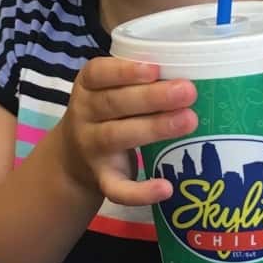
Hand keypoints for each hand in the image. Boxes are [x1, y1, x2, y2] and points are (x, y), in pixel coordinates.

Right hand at [59, 58, 197, 206]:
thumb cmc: (105, 113)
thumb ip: (137, 82)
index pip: (98, 73)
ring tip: (189, 121)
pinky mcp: (101, 178)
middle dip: (152, 97)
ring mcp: (91, 148)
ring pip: (118, 137)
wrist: (72, 159)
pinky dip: (140, 192)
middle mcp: (85, 115)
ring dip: (154, 129)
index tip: (155, 69)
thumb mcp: (109, 90)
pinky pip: (117, 188)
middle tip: (188, 92)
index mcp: (87, 86)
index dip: (125, 71)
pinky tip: (166, 188)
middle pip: (114, 103)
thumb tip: (191, 75)